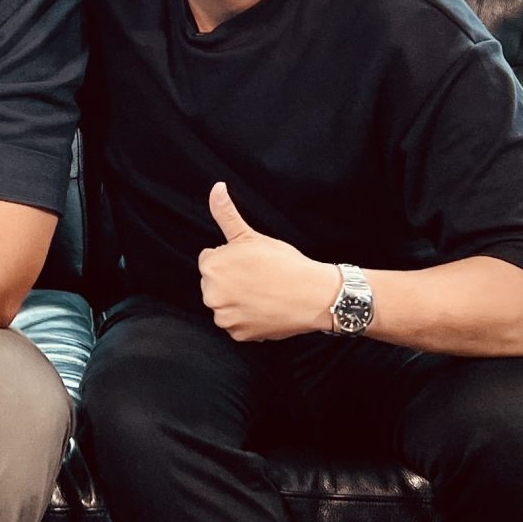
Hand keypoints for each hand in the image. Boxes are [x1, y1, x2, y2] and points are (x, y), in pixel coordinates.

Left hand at [197, 182, 337, 342]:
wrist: (312, 294)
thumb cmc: (283, 263)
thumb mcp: (251, 236)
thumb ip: (226, 213)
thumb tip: (216, 187)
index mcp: (211, 268)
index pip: (210, 260)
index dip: (232, 259)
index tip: (251, 262)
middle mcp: (211, 295)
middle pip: (215, 284)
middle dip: (231, 280)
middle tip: (259, 277)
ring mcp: (224, 317)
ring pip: (225, 305)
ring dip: (238, 300)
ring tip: (263, 292)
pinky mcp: (238, 334)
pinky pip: (236, 324)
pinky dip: (248, 319)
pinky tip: (265, 308)